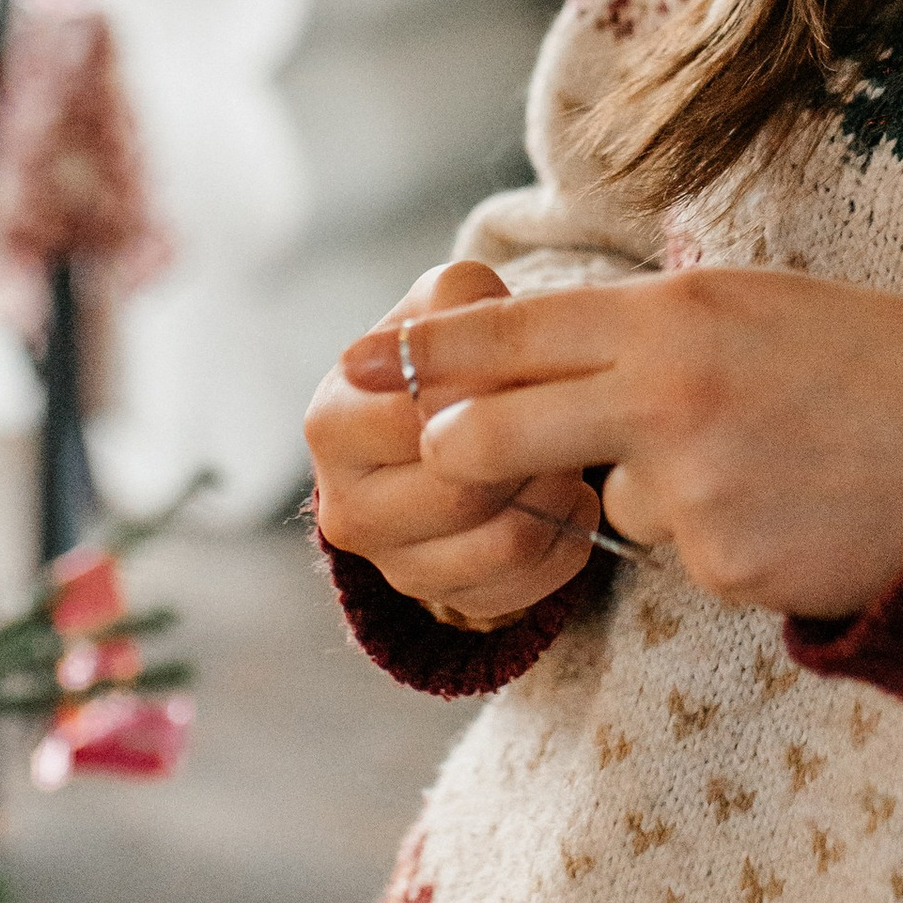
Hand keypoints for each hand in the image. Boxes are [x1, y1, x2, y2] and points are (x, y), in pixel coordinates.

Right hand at [305, 261, 600, 631]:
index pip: (421, 418)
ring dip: (556, 493)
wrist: (442, 422)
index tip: (534, 369)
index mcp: (333, 424)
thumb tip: (477, 334)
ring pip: (503, 545)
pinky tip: (568, 496)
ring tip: (570, 450)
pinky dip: (566, 540)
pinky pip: (527, 587)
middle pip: (461, 491)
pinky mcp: (445, 602)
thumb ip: (461, 300)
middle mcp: (346, 506)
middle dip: (532, 446)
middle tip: (569, 412)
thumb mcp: (448, 301)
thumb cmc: (446, 354)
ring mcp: (392, 565)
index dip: (495, 392)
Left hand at [337, 267, 902, 627]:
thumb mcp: (759, 308)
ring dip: (662, 495)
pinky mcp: (721, 562)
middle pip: (498, 428)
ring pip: (612, 502)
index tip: (358, 359)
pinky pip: (684, 554)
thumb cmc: (880, 366)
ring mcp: (690, 484)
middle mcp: (667, 393)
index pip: (514, 327)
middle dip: (464, 448)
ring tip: (771, 465)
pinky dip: (724, 541)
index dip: (427, 349)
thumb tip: (558, 352)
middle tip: (443, 453)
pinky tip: (796, 512)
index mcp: (676, 313)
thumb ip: (655, 330)